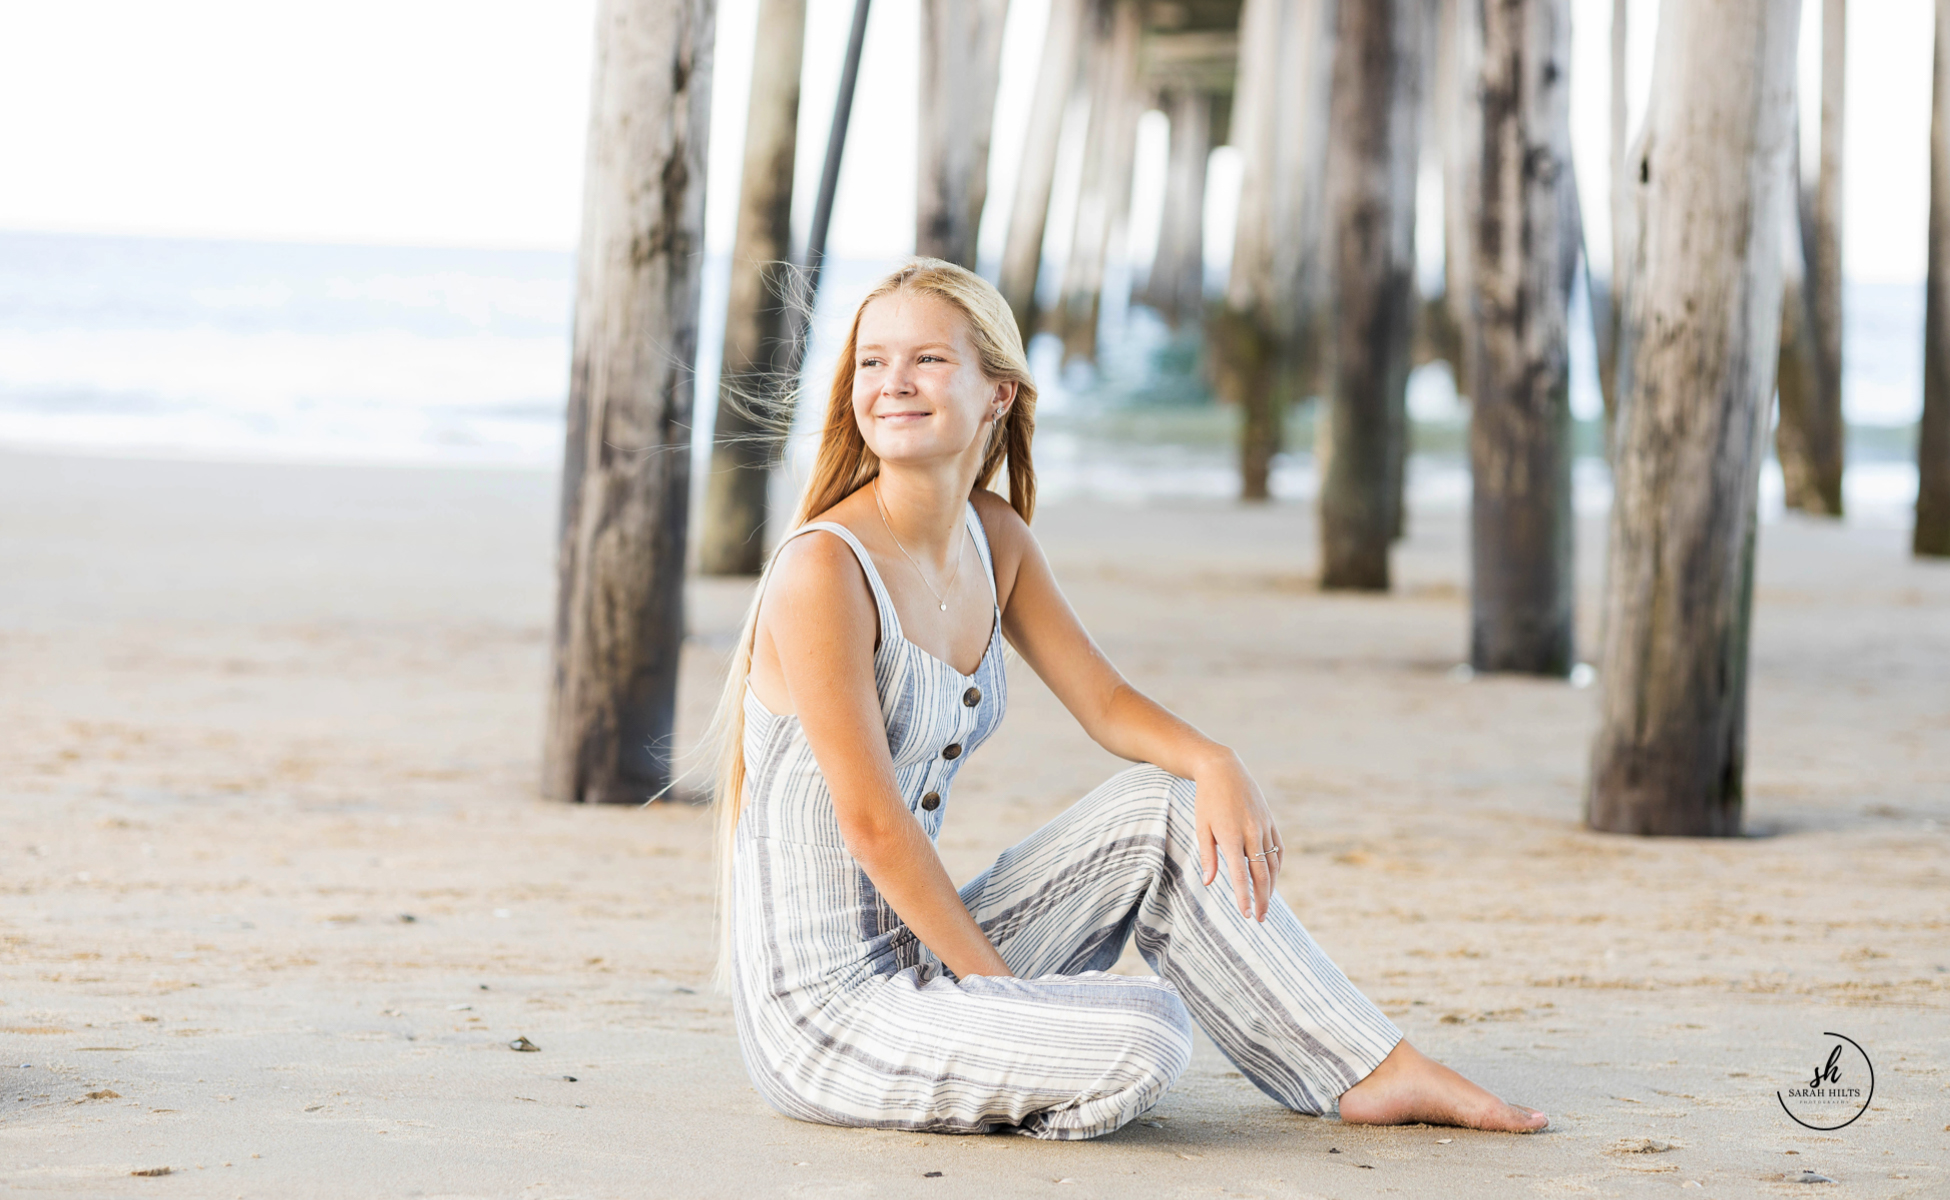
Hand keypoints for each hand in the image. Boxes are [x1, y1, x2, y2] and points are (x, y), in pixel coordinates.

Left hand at [1192, 751, 1282, 920]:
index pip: (1240, 874)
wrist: (1223, 769)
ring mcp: (1264, 826)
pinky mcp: (1270, 821)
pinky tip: (1272, 879)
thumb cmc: (1207, 800)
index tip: (1246, 914)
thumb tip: (1209, 882)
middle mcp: (1251, 832)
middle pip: (1261, 873)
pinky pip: (1278, 849)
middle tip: (1258, 919)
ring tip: (1265, 904)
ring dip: (1271, 886)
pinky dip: (1277, 866)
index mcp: (1231, 835)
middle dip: (1262, 899)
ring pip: (1273, 863)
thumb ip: (1207, 856)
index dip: (1244, 896)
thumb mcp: (1201, 827)